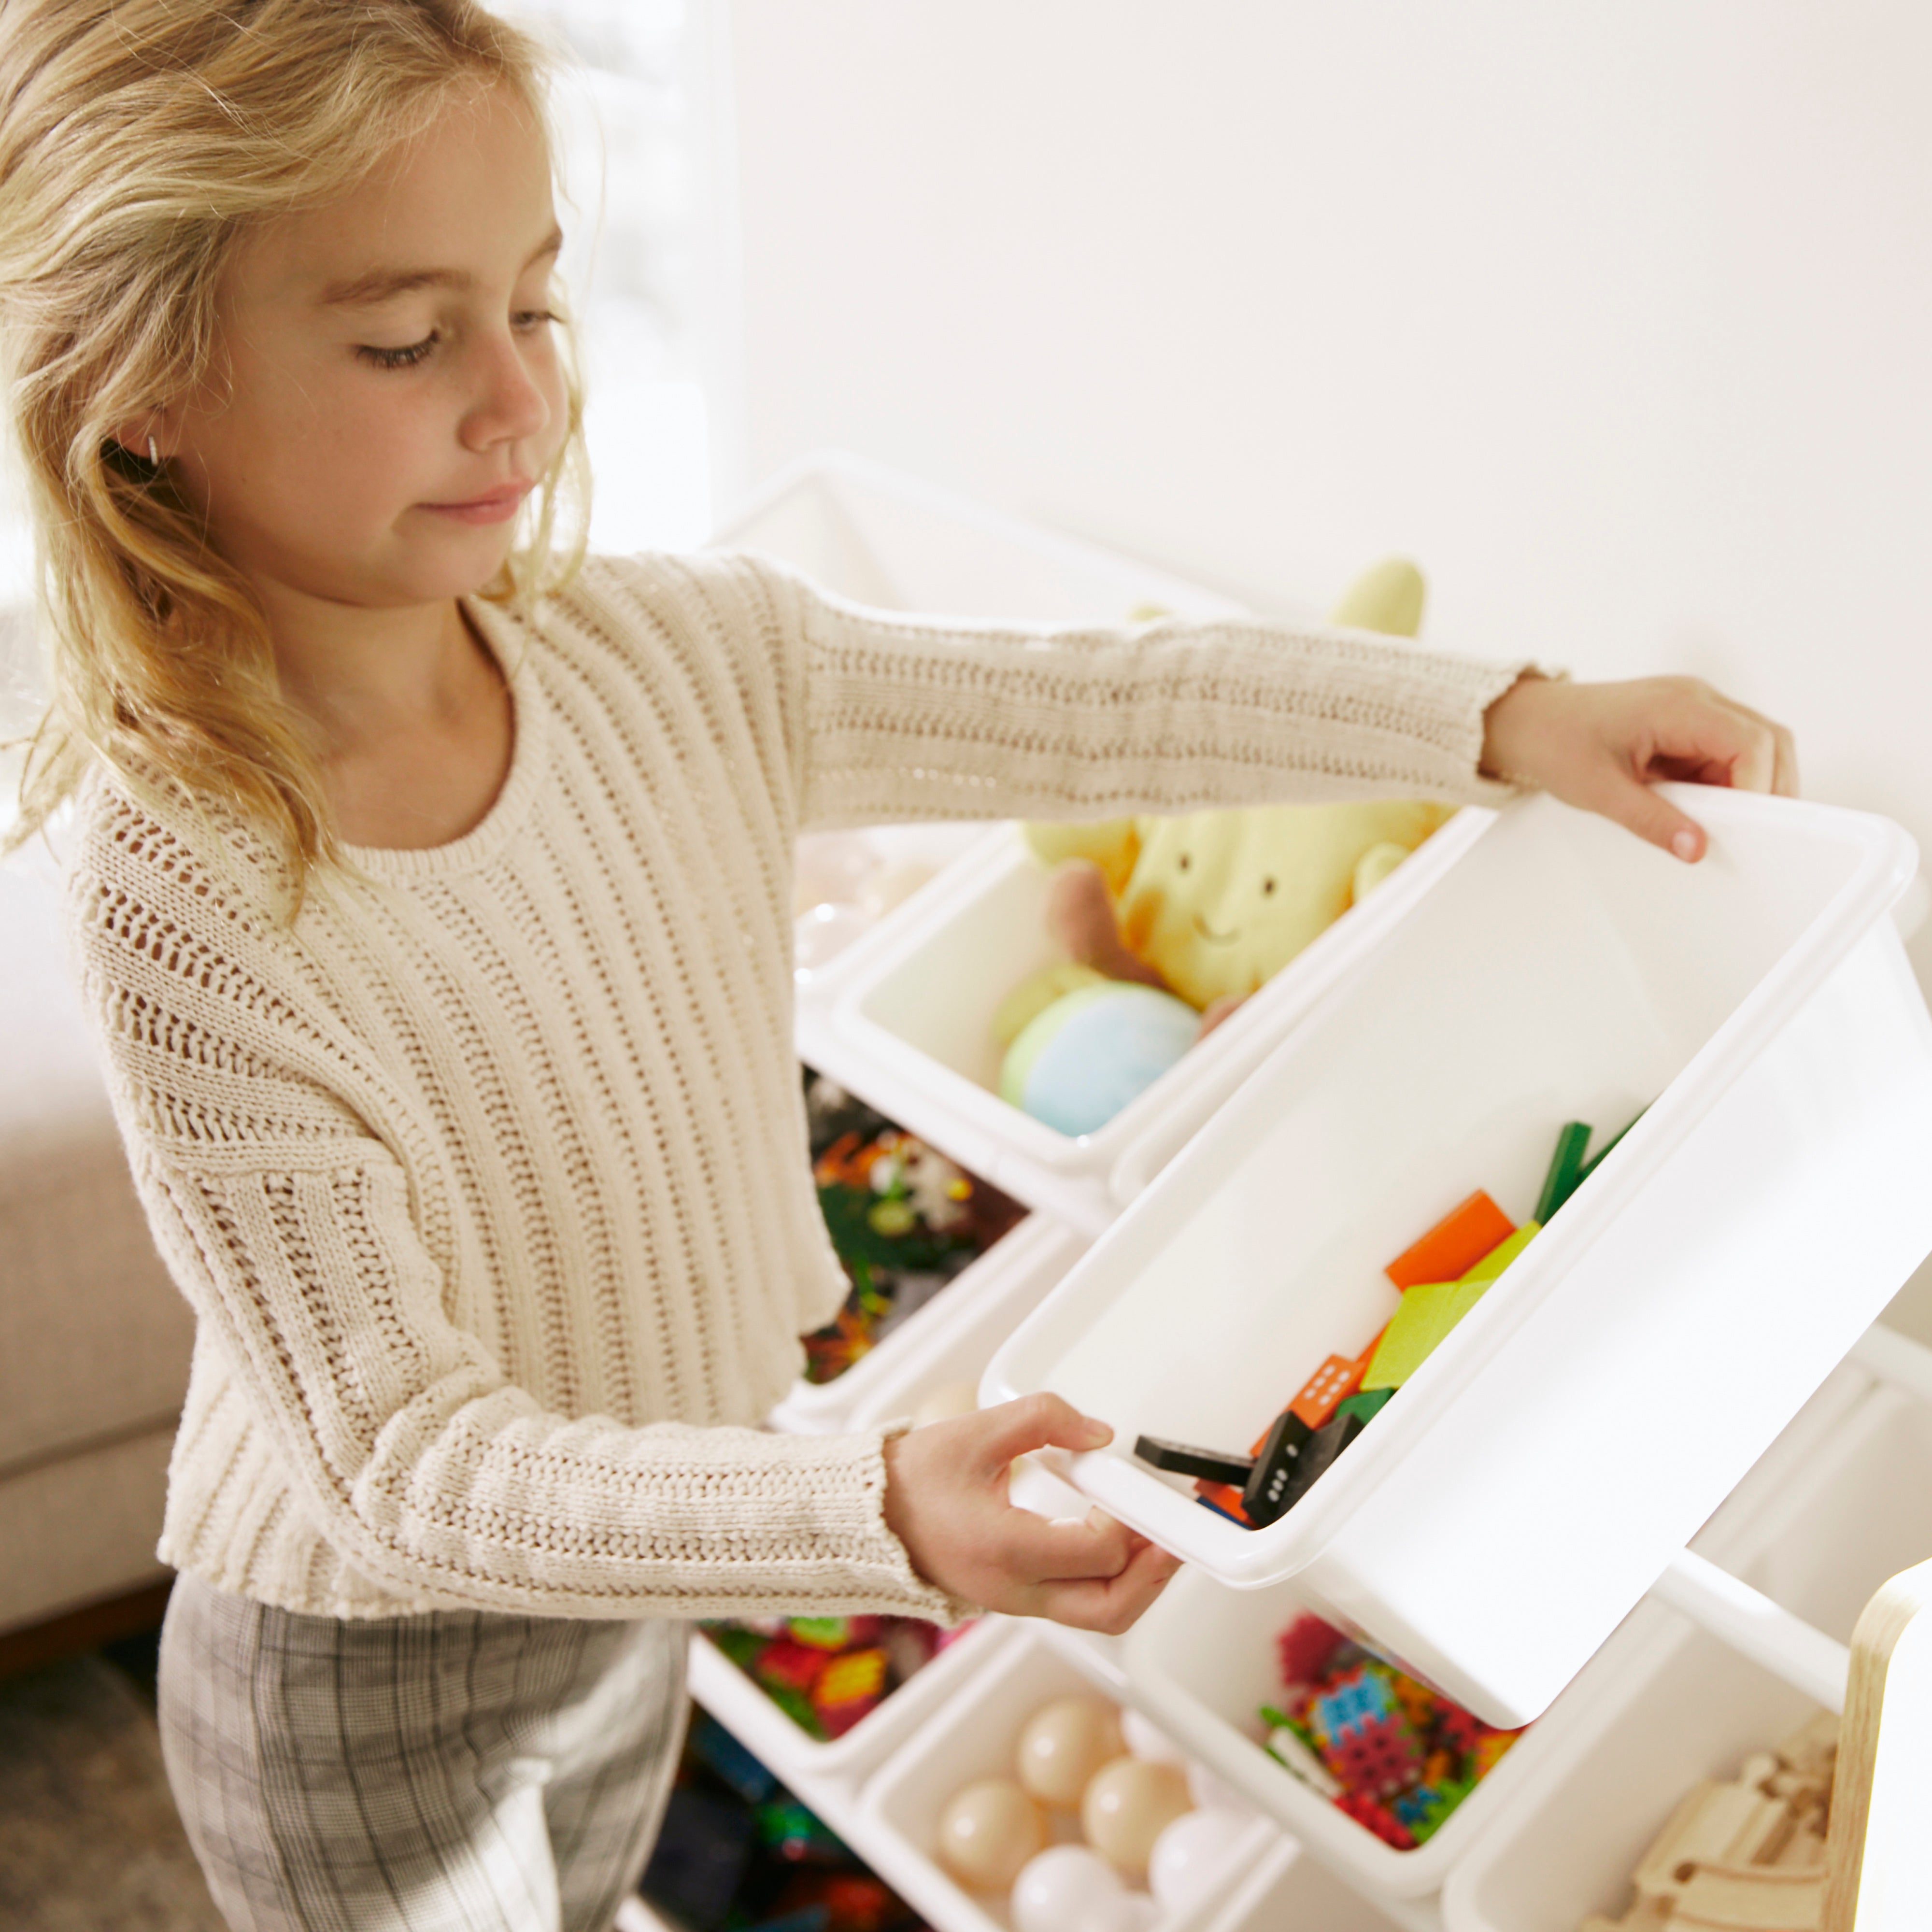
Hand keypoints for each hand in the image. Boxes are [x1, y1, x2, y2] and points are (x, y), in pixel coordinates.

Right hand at [882, 1393, 1181, 1633]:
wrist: (870, 1518)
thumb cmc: (914, 1479)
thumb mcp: (976, 1432)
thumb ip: (1043, 1419)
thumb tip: (1099, 1433)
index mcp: (1004, 1548)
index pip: (1094, 1552)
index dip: (1127, 1522)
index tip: (1133, 1489)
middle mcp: (1014, 1589)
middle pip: (1109, 1610)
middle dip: (1153, 1575)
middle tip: (1175, 1536)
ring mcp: (1017, 1602)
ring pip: (1098, 1616)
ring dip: (1137, 1583)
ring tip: (1157, 1541)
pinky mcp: (1018, 1600)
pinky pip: (1078, 1606)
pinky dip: (1110, 1582)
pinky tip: (1120, 1546)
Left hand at [1481, 674, 1797, 861]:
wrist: (1531, 722)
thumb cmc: (1557, 743)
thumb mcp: (1600, 791)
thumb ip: (1651, 820)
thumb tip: (1696, 848)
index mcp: (1678, 706)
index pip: (1750, 742)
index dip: (1759, 786)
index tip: (1747, 827)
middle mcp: (1697, 699)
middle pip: (1768, 739)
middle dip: (1767, 788)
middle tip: (1748, 833)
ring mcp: (1697, 709)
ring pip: (1755, 746)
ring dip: (1747, 786)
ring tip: (1723, 823)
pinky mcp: (1690, 725)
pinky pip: (1728, 753)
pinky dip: (1727, 783)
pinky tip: (1704, 809)